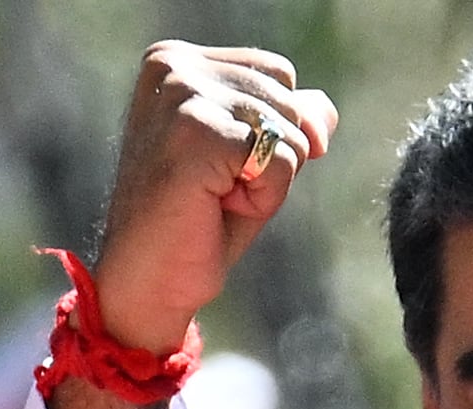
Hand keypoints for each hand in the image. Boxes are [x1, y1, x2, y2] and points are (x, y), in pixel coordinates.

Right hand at [50, 43, 337, 408]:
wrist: (147, 284)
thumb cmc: (195, 224)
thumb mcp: (252, 162)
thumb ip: (287, 121)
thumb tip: (325, 113)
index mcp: (176, 60)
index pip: (277, 72)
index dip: (272, 132)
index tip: (218, 167)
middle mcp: (173, 66)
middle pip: (287, 94)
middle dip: (272, 155)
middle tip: (216, 190)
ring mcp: (181, 95)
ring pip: (288, 127)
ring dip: (268, 180)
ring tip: (214, 199)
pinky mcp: (197, 132)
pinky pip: (279, 159)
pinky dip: (265, 197)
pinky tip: (217, 209)